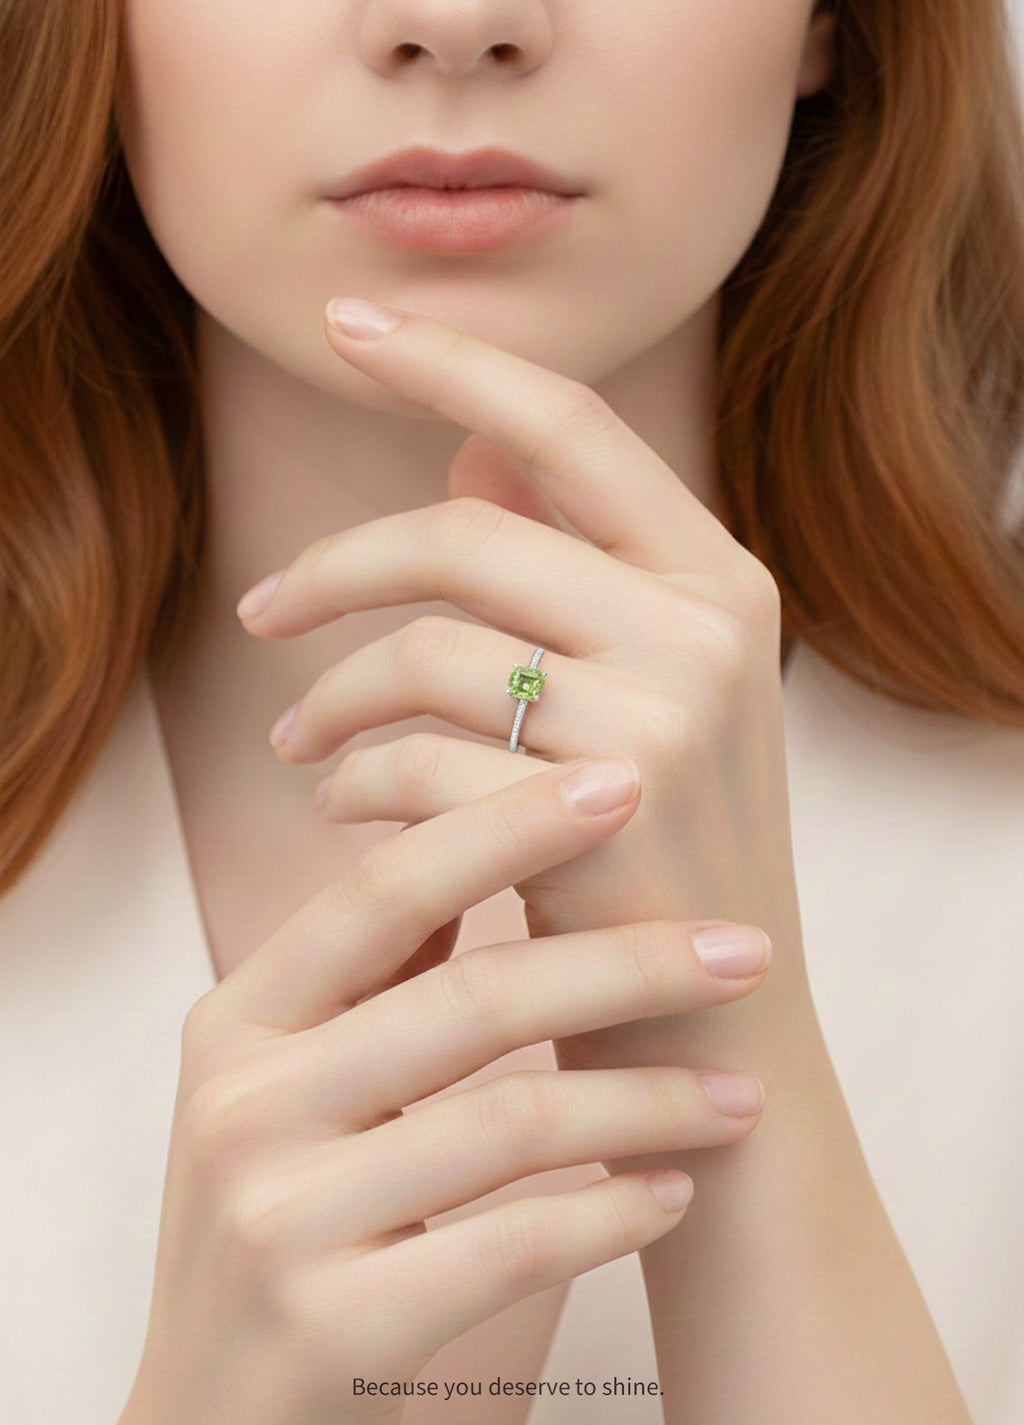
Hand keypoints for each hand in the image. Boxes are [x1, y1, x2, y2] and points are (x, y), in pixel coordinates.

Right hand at [121, 760, 767, 1424]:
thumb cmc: (294, 1225)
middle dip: (628, 962)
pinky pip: (512, 1245)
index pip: (385, 889)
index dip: (507, 823)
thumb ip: (377, 976)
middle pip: (473, 998)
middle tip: (744, 946)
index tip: (624, 782)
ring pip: (512, 1120)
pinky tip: (673, 1192)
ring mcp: (276, 1218)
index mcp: (238, 1021)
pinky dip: (611, 1211)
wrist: (221, 1422)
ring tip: (743, 1095)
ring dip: (650, 1100)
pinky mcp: (329, 1328)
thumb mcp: (300, 1084)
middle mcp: (241, 1104)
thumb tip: (480, 844)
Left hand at [238, 297, 802, 1076]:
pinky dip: (353, 781)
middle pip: (463, 531)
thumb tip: (463, 435)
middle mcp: (707, 622)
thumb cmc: (657, 850)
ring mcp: (665, 711)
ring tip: (297, 744)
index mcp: (718, 573)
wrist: (713, 1027)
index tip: (350, 320)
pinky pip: (416, 759)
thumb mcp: (647, 690)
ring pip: (425, 649)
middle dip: (333, 570)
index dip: (451, 359)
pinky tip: (340, 807)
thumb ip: (566, 560)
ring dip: (331, 698)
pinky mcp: (601, 806)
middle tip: (260, 614)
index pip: (569, 420)